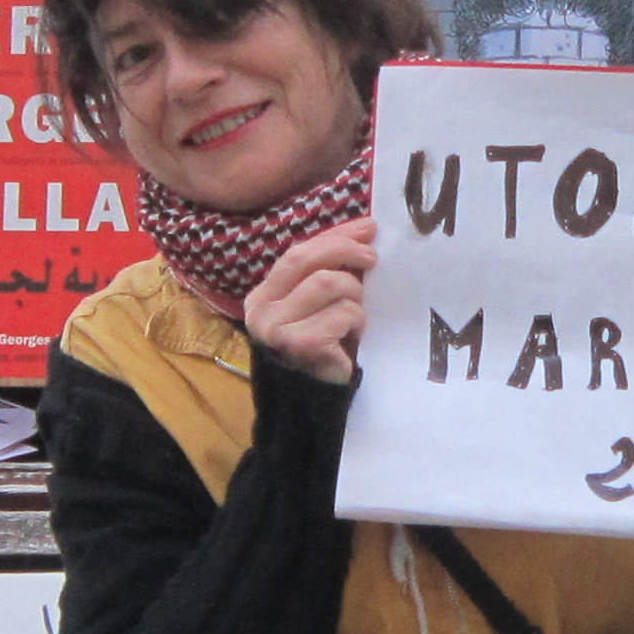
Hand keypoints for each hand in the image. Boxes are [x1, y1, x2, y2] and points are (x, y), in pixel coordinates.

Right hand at [244, 217, 376, 386]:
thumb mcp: (319, 307)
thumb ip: (329, 272)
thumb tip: (365, 230)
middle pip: (305, 258)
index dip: (335, 235)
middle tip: (373, 259)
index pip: (297, 251)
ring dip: (354, 297)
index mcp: (262, 296)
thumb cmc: (322, 352)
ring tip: (357, 317)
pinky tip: (354, 337)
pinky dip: (357, 321)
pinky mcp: (300, 344)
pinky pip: (342, 314)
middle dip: (345, 251)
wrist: (313, 407)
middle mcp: (261, 310)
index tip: (368, 227)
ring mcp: (277, 328)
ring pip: (329, 283)